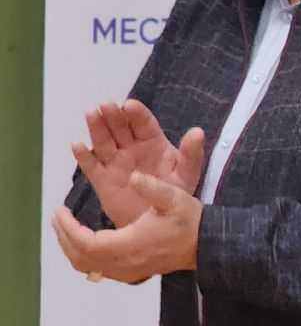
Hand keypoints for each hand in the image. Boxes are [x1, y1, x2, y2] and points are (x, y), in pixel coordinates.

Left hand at [51, 172, 200, 282]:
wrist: (206, 245)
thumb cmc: (190, 222)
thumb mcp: (174, 198)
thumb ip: (153, 187)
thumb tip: (134, 177)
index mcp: (130, 244)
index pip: (86, 243)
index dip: (68, 228)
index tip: (60, 210)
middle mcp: (125, 263)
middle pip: (81, 258)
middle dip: (64, 236)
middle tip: (58, 216)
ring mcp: (127, 271)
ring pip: (87, 266)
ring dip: (71, 248)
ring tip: (67, 227)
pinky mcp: (131, 272)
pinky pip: (98, 270)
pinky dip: (84, 256)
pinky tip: (84, 241)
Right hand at [71, 100, 204, 228]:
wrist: (159, 220)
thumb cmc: (174, 193)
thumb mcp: (186, 173)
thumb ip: (191, 154)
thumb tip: (198, 131)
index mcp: (153, 143)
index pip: (143, 124)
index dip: (136, 114)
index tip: (129, 105)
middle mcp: (131, 148)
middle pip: (120, 128)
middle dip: (113, 116)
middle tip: (106, 105)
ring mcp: (115, 162)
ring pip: (103, 142)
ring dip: (96, 128)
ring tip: (91, 114)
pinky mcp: (102, 179)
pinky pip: (91, 166)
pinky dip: (83, 156)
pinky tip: (77, 145)